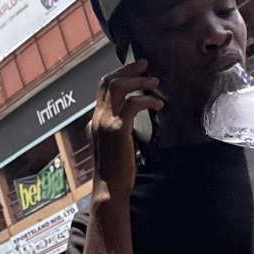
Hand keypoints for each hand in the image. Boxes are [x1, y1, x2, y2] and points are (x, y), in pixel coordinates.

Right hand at [89, 61, 162, 199]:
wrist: (110, 188)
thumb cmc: (117, 170)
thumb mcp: (114, 145)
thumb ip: (119, 129)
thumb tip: (135, 118)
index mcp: (95, 121)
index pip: (103, 89)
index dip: (118, 74)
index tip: (134, 69)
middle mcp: (97, 118)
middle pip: (109, 81)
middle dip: (128, 70)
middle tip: (145, 65)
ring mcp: (105, 123)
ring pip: (119, 87)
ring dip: (139, 81)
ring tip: (154, 82)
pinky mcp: (118, 130)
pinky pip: (134, 104)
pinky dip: (147, 100)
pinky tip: (158, 106)